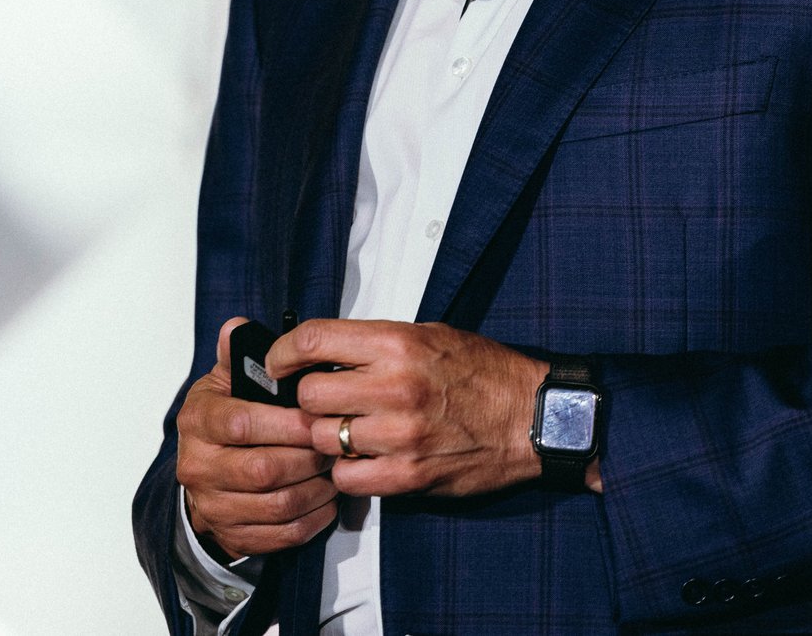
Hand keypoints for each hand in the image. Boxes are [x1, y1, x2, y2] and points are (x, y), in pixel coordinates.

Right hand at [174, 318, 338, 558]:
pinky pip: (281, 535)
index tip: (318, 416)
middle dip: (308, 457)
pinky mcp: (232, 535)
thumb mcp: (227, 380)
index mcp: (197, 420)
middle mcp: (197, 466)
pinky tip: (329, 500)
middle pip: (262, 469)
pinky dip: (312, 519)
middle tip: (338, 443)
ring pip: (276, 505)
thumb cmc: (229, 415)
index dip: (286, 423)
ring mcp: (213, 506)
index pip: (241, 423)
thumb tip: (236, 327)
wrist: (205, 468)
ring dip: (316, 489)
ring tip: (338, 469)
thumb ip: (237, 355)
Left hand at [271, 319, 576, 498]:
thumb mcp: (431, 335)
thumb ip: (376, 343)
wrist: (533, 417)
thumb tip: (322, 351)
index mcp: (399, 343)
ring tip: (348, 429)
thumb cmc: (484, 372)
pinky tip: (364, 458)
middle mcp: (395, 387)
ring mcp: (400, 435)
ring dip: (327, 436)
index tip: (278, 362)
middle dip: (308, 399)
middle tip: (324, 400)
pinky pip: (347, 477)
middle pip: (309, 396)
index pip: (313, 340)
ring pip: (323, 439)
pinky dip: (347, 471)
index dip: (284, 352)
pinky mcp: (409, 475)